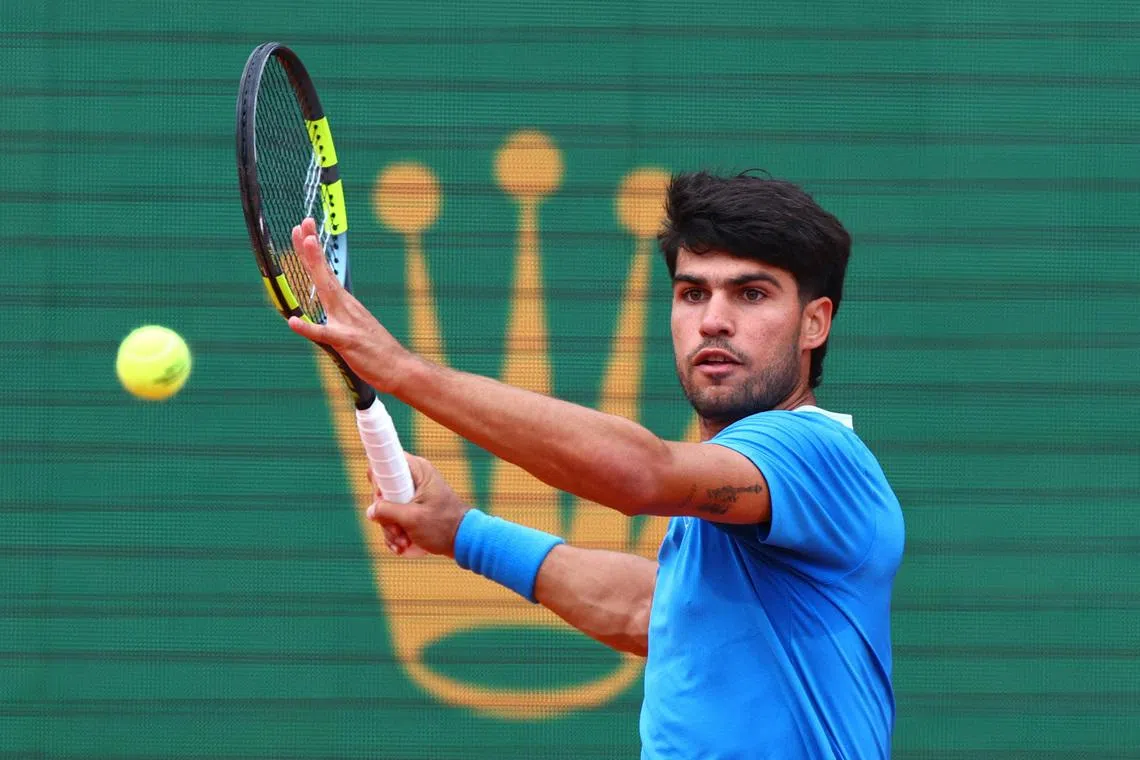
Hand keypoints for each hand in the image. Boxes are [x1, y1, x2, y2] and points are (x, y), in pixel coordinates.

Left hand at [286, 218, 411, 393]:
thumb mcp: (353, 327)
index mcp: (345, 303)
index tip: (304, 228)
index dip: (312, 251)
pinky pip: (326, 335)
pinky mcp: (347, 342)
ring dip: (316, 268)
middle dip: (312, 248)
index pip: (325, 272)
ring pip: (328, 291)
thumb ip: (338, 316)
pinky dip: (309, 329)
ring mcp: (347, 323)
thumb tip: (326, 308)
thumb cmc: (376, 350)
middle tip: (303, 224)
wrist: (399, 368)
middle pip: (324, 273)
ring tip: (307, 246)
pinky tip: (294, 322)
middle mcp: (346, 307)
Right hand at [367, 453, 471, 557]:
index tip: (382, 499)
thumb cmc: (443, 526)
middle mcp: (414, 478)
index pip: (385, 462)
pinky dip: (396, 533)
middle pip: (382, 491)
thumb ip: (387, 512)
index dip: (378, 481)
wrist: (464, 541)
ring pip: (387, 508)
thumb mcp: (412, 519)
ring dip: (391, 529)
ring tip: (403, 543)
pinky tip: (402, 546)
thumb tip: (370, 511)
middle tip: (397, 530)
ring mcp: (413, 494)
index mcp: (417, 470)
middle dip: (385, 516)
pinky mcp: (413, 508)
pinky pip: (394, 518)